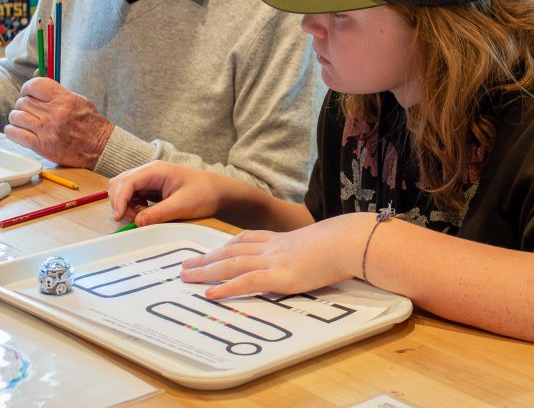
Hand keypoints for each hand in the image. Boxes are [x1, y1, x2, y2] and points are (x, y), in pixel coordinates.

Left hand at [5, 78, 114, 168]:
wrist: (100, 147)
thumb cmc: (90, 123)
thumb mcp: (78, 99)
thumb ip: (56, 89)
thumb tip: (36, 74)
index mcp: (64, 99)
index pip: (34, 85)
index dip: (27, 88)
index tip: (28, 93)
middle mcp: (54, 113)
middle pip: (24, 101)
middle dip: (24, 104)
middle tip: (29, 110)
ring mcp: (46, 130)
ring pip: (16, 116)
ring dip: (17, 117)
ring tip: (24, 120)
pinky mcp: (41, 146)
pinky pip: (15, 134)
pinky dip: (12, 130)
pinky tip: (17, 130)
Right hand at [108, 161, 226, 225]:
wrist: (219, 191)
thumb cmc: (204, 194)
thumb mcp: (182, 206)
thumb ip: (158, 214)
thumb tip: (136, 223)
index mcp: (156, 170)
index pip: (127, 181)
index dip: (119, 199)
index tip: (120, 218)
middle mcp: (149, 172)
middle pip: (120, 183)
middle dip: (120, 202)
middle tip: (133, 220)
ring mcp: (149, 179)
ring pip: (124, 189)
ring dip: (126, 205)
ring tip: (140, 217)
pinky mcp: (152, 188)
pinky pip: (133, 195)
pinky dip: (132, 206)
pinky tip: (144, 214)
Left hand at [179, 213, 369, 298]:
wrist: (346, 241)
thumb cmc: (339, 243)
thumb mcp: (317, 244)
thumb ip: (305, 252)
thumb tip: (308, 261)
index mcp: (280, 240)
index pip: (245, 239)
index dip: (225, 246)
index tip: (211, 250)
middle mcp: (270, 248)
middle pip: (230, 250)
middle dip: (207, 258)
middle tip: (186, 265)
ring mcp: (272, 261)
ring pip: (231, 264)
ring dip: (206, 271)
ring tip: (187, 277)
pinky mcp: (278, 276)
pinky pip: (246, 282)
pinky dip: (226, 288)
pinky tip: (211, 293)